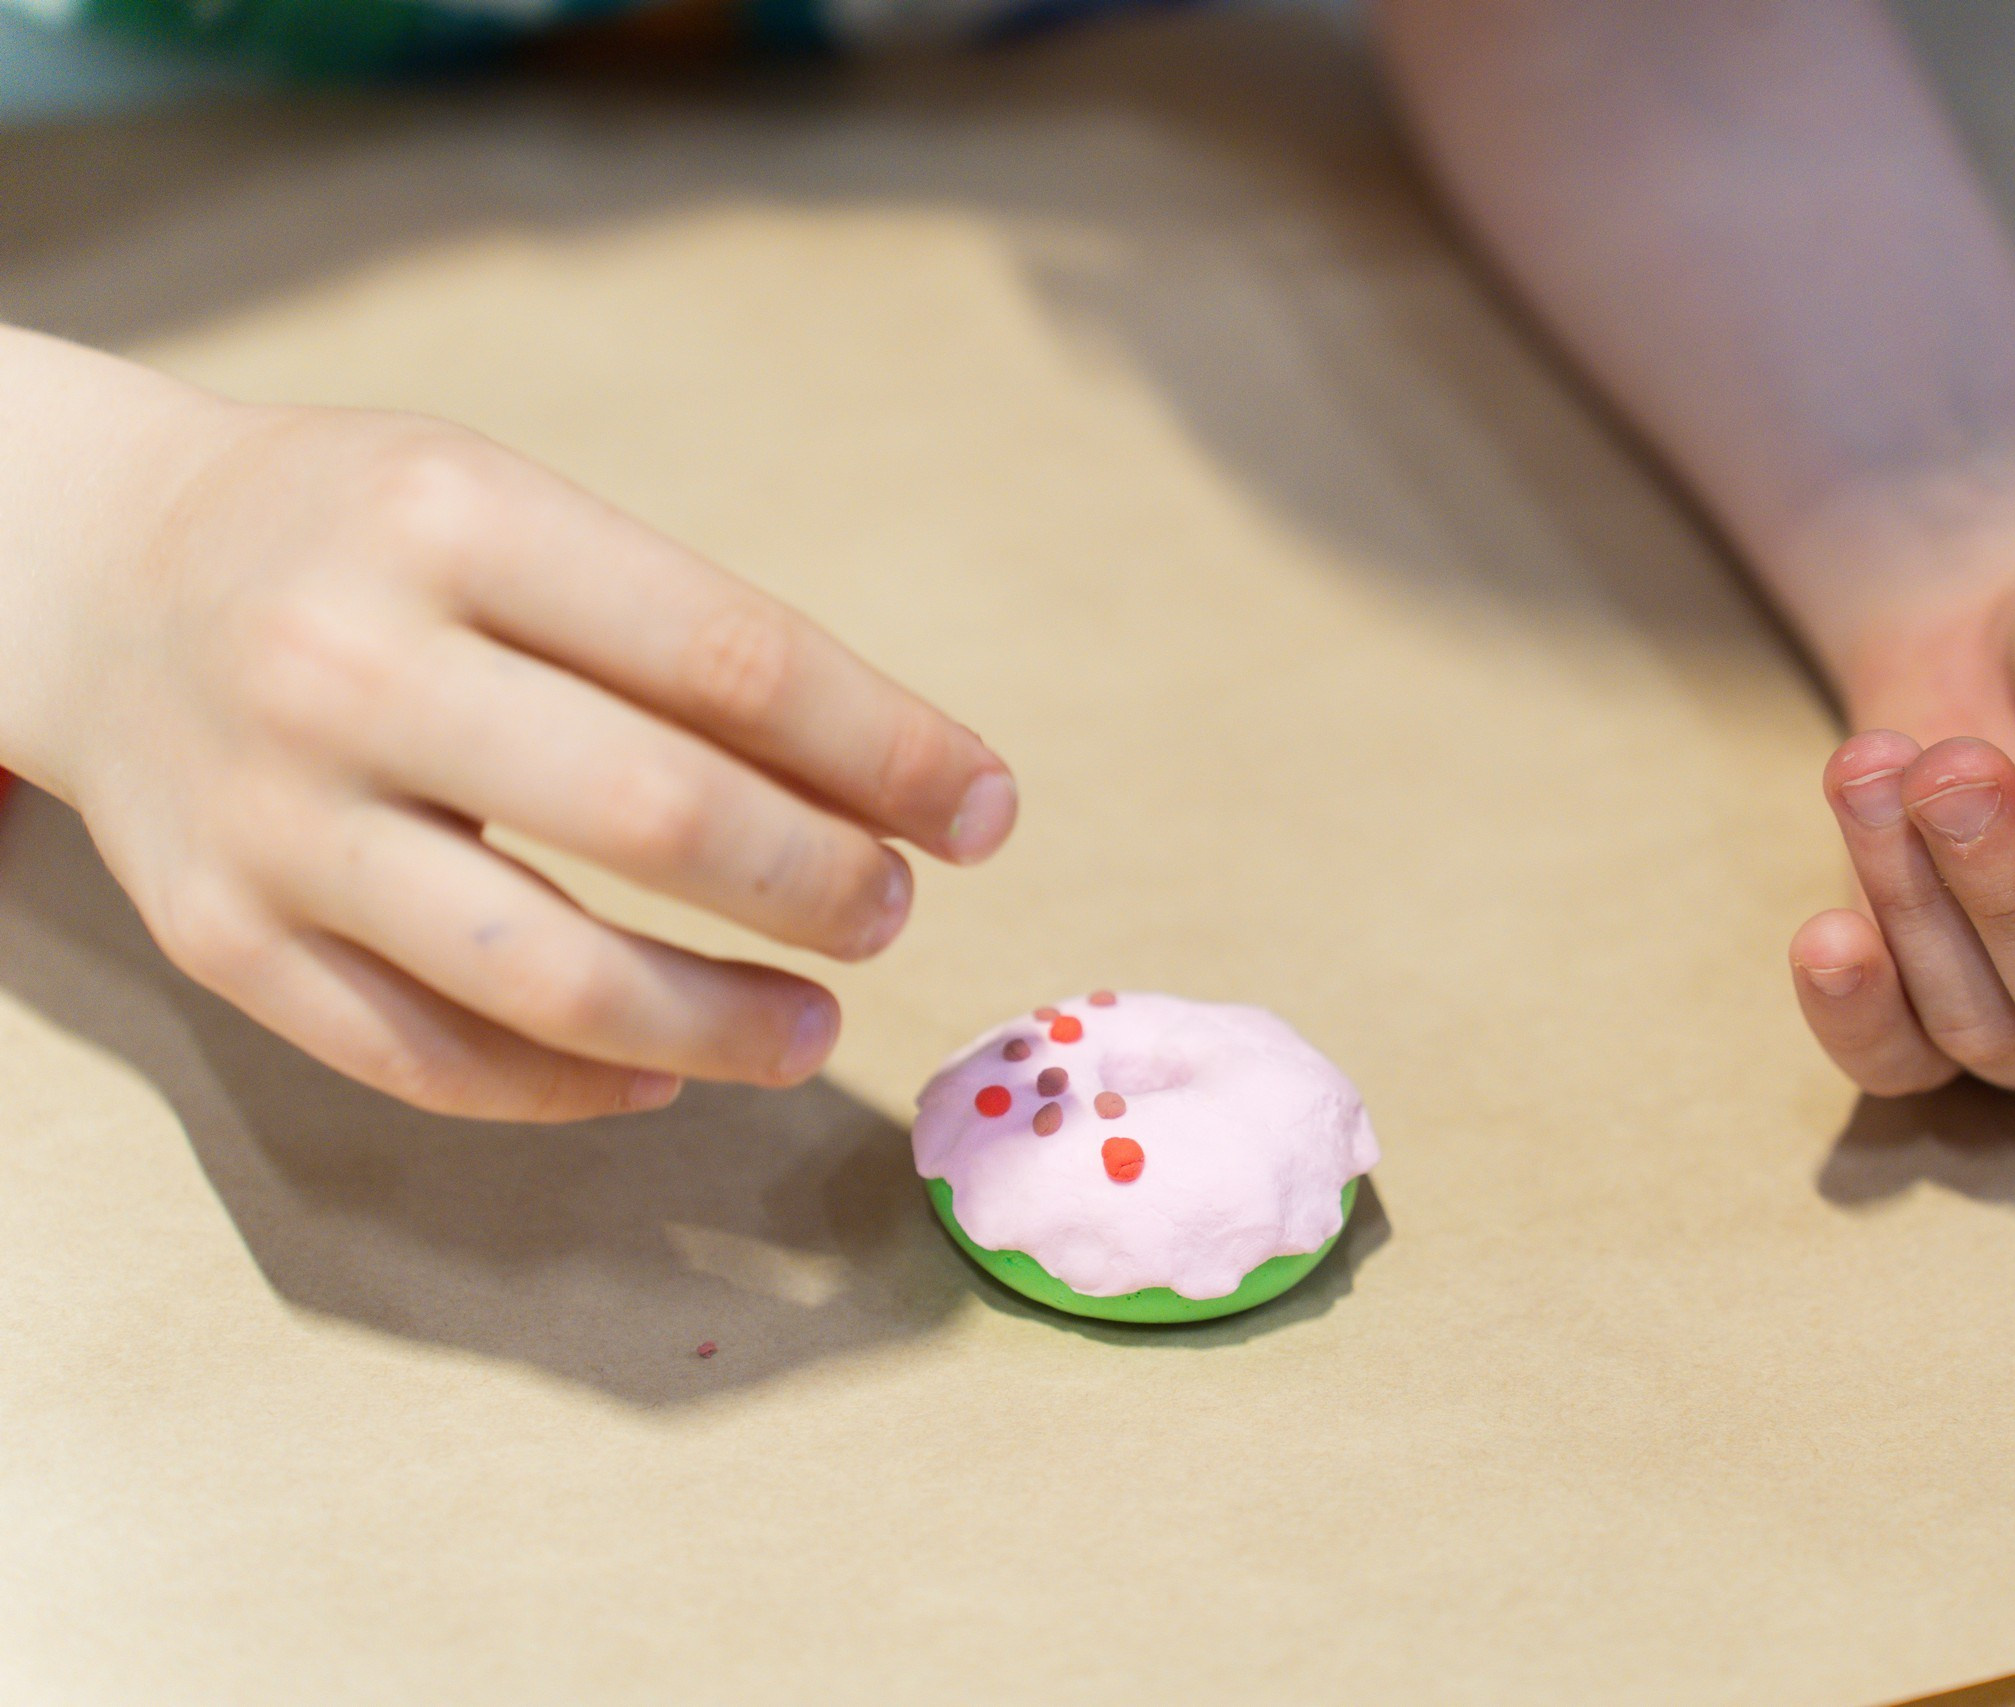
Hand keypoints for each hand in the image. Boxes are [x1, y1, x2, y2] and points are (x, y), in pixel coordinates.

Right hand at [38, 399, 1016, 1120]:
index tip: (986, 812)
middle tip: (888, 910)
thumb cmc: (366, 541)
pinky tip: (659, 1074)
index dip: (890, 751)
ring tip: (812, 1026)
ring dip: (716, 1023)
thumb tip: (902, 791)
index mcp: (453, 520)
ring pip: (542, 974)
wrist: (94, 573)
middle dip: (818, 883)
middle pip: (654, 814)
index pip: (731, 658)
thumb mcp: (512, 513)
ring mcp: (274, 817)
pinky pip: (423, 1059)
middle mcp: (348, 664)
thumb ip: (684, 641)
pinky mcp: (217, 938)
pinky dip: (567, 1087)